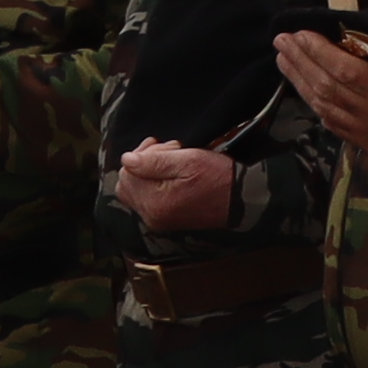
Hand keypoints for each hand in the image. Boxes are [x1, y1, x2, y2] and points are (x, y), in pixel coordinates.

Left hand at [115, 141, 236, 234]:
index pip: (127, 173)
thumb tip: (126, 159)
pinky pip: (146, 198)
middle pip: (127, 183)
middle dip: (143, 162)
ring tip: (173, 161)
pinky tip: (172, 174)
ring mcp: (157, 220)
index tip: (164, 146)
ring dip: (148, 171)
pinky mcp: (165, 220)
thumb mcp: (187, 160)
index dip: (142, 154)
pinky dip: (154, 183)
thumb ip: (153, 161)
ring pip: (135, 190)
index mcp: (154, 203)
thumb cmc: (218, 177)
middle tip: (168, 151)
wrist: (241, 200)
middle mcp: (151, 216)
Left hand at [277, 28, 367, 161]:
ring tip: (284, 58)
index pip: (346, 71)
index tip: (300, 33)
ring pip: (324, 106)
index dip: (319, 51)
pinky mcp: (365, 144)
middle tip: (282, 41)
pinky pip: (332, 122)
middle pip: (328, 87)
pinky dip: (315, 102)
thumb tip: (344, 31)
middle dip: (301, 62)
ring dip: (300, 80)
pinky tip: (303, 85)